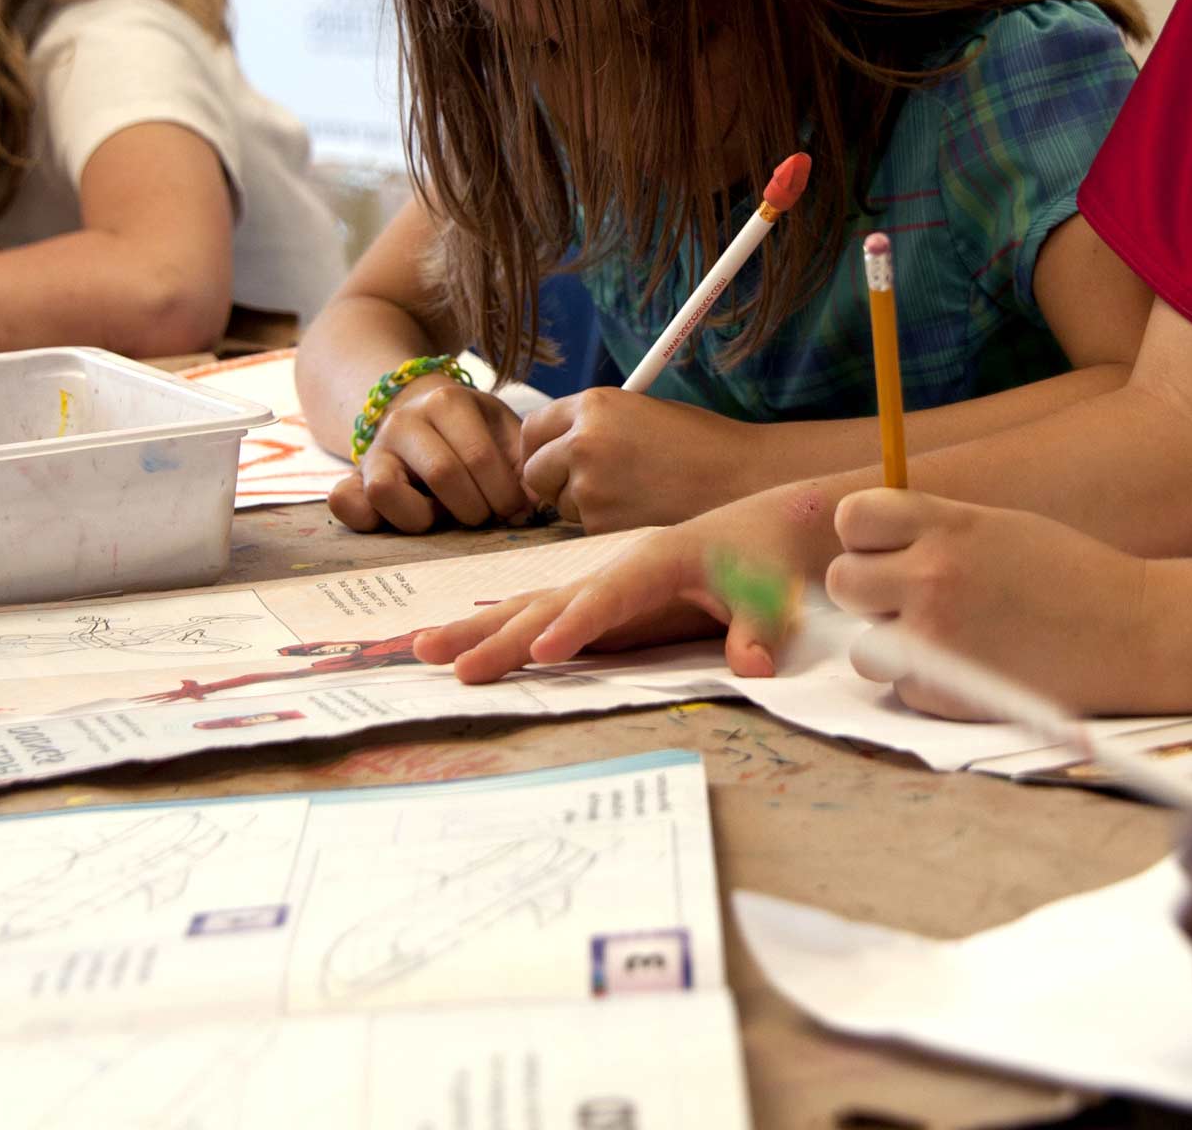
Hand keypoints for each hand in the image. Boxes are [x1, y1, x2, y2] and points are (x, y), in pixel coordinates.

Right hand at [331, 374, 528, 531]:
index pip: (478, 456)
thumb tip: (532, 504)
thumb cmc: (473, 431)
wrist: (424, 414)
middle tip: (487, 516)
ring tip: (444, 516)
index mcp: (446, 402)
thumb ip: (522, 462)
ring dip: (423, 517)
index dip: (504, 493)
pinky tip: (404, 520)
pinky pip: (344, 503)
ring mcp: (373, 450)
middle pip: (440, 474)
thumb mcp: (502, 432)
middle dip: (474, 508)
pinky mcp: (352, 479)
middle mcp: (403, 421)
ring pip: (384, 490)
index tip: (517, 509)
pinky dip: (368, 520)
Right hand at [415, 488, 819, 681]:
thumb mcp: (770, 594)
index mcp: (655, 562)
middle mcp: (614, 569)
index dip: (577, 624)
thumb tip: (755, 667)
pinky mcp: (596, 601)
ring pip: (528, 605)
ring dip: (477, 627)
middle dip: (500, 634)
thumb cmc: (761, 560)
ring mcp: (599, 584)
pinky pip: (537, 612)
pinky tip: (462, 644)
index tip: (544, 652)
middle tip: (451, 665)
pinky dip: (496, 626)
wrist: (758, 526)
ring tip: (421, 649)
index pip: (609, 597)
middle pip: (549, 603)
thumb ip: (757, 629)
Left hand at [520, 389, 756, 530]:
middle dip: (551, 479)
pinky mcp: (601, 524)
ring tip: (630, 493)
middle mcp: (583, 442)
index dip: (540, 445)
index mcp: (593, 404)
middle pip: (533, 470)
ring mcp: (589, 485)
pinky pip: (584, 527)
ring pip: (559, 503)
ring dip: (580, 504)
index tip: (551, 456)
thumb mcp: (639, 411)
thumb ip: (594, 425)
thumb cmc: (698, 441)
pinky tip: (640, 510)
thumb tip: (555, 448)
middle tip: (583, 483)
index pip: (534, 426)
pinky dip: (603, 524)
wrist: (738, 477)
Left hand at [825, 491, 1156, 716]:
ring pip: (863, 645)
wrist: (1132, 632)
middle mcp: (932, 577)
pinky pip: (902, 687)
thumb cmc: (1068, 575)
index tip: (888, 549)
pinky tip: (977, 668)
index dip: (864, 536)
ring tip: (948, 638)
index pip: (855, 517)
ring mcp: (935, 639)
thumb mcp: (998, 527)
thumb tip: (869, 544)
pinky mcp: (945, 692)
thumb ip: (934, 531)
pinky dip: (927, 684)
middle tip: (911, 599)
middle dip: (868, 592)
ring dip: (892, 644)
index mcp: (948, 527)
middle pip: (843, 582)